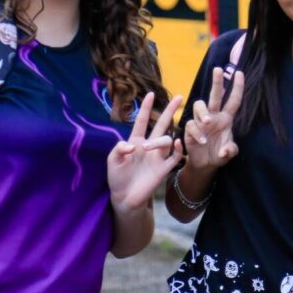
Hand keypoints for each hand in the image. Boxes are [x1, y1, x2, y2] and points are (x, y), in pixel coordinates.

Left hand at [107, 92, 183, 211]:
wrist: (125, 198)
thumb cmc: (117, 178)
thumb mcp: (112, 161)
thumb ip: (119, 149)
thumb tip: (132, 146)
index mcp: (135, 142)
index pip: (142, 121)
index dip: (146, 108)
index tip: (150, 94)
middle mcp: (149, 146)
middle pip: (162, 124)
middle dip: (169, 111)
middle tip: (180, 97)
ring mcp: (157, 157)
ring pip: (167, 140)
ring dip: (160, 140)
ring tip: (149, 147)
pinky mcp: (164, 169)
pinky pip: (175, 156)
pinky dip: (178, 149)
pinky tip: (178, 143)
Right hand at [183, 67, 243, 169]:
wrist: (205, 165)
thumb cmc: (219, 154)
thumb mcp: (228, 154)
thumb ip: (230, 150)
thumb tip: (225, 150)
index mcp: (226, 118)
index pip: (233, 100)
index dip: (237, 87)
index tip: (239, 73)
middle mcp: (214, 116)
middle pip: (215, 95)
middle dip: (217, 82)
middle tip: (217, 69)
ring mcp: (201, 121)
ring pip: (199, 105)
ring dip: (203, 112)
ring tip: (207, 122)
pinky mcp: (190, 129)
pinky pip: (191, 124)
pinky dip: (197, 132)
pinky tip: (202, 141)